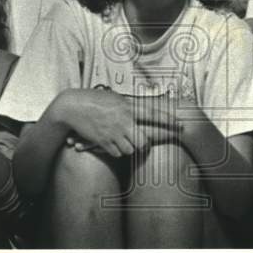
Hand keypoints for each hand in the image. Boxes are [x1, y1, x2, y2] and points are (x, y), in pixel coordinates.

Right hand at [58, 90, 178, 157]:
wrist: (71, 107)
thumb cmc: (94, 100)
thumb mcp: (115, 98)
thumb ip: (130, 105)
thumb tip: (146, 106)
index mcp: (127, 107)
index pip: (153, 114)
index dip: (168, 120)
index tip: (181, 125)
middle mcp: (123, 120)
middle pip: (144, 141)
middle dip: (145, 144)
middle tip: (143, 142)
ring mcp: (113, 132)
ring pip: (130, 150)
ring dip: (129, 148)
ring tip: (122, 140)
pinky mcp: (103, 142)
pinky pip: (117, 153)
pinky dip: (116, 151)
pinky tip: (111, 143)